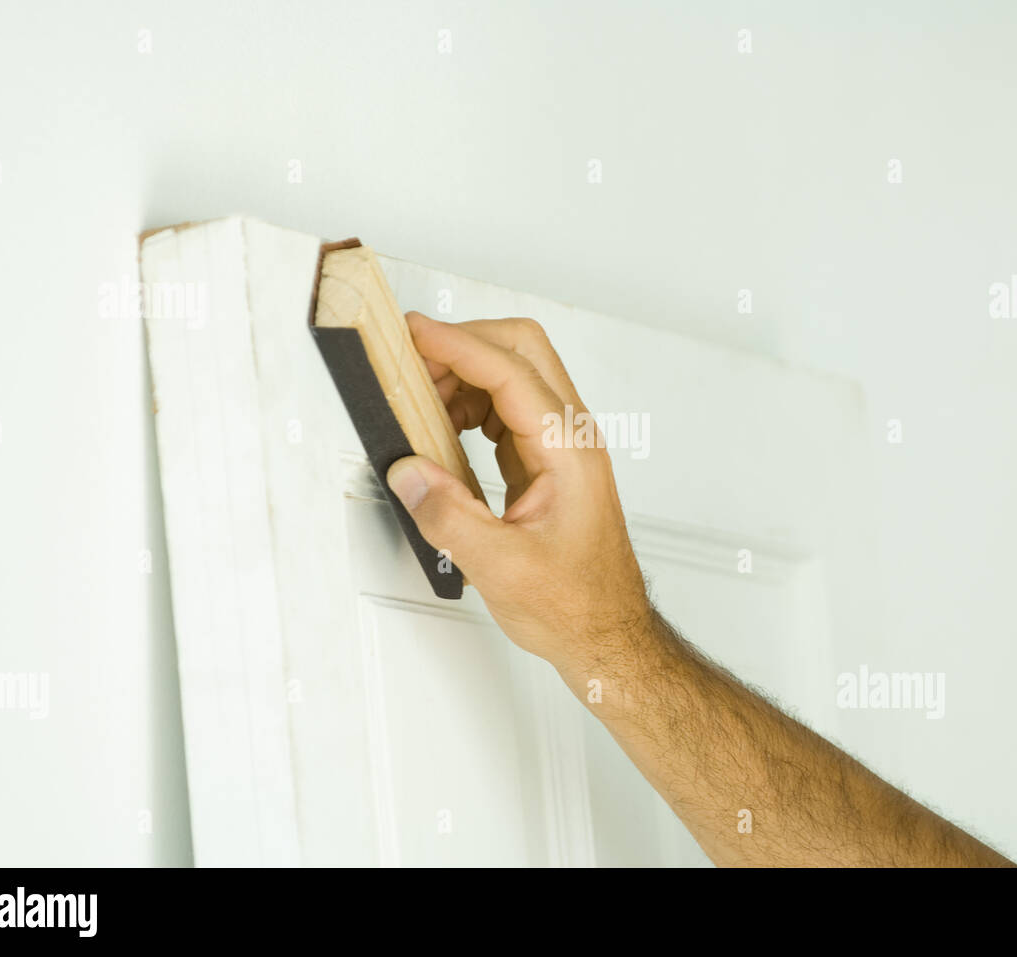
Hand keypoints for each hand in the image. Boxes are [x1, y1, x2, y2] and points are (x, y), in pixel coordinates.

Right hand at [386, 312, 651, 669]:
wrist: (607, 634)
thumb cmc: (577, 606)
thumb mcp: (502, 569)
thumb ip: (450, 517)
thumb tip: (409, 472)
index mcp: (569, 453)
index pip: (512, 373)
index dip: (460, 346)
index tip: (416, 334)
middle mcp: (570, 439)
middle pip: (522, 353)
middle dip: (464, 345)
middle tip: (412, 361)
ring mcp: (560, 447)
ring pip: (513, 377)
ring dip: (463, 377)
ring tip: (419, 403)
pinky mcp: (546, 462)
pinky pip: (506, 410)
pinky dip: (470, 406)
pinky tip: (443, 430)